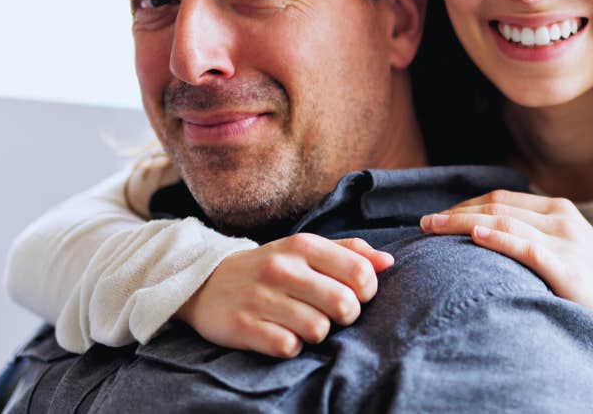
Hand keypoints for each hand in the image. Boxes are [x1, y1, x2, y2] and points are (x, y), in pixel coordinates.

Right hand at [175, 233, 393, 356]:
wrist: (205, 281)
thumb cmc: (270, 268)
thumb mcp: (305, 250)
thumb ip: (349, 252)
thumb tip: (388, 261)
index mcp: (303, 245)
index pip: (360, 273)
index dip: (367, 292)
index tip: (354, 295)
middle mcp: (282, 268)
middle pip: (344, 305)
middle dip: (345, 316)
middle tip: (331, 314)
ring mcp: (260, 297)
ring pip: (318, 329)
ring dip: (317, 333)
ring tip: (303, 324)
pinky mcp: (242, 325)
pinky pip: (287, 347)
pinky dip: (290, 346)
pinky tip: (282, 335)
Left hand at [420, 190, 592, 346]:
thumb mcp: (568, 246)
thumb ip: (535, 234)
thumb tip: (489, 235)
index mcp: (558, 209)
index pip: (500, 198)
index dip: (464, 204)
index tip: (438, 217)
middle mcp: (559, 218)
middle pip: (495, 205)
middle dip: (455, 212)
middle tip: (424, 224)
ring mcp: (564, 241)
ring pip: (502, 221)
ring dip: (462, 223)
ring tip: (432, 229)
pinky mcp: (567, 267)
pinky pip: (525, 247)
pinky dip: (497, 239)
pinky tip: (475, 236)